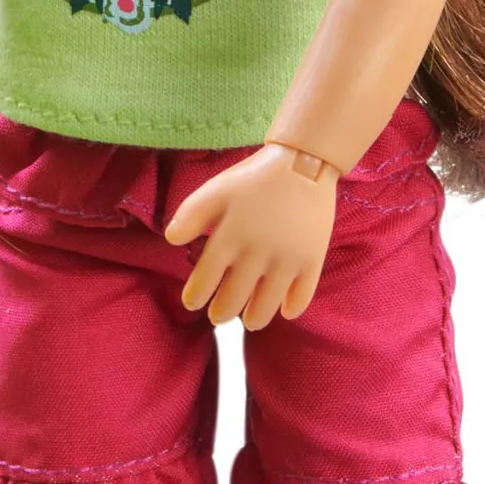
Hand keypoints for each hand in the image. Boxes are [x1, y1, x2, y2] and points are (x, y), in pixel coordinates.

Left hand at [163, 146, 337, 328]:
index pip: (205, 281)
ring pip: (266, 305)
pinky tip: (285, 310)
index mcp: (230, 238)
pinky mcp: (313, 260)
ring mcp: (287, 260)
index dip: (196, 297)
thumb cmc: (254, 179)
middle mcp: (257, 254)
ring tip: (249, 320)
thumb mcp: (215, 190)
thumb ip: (190, 215)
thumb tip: (171, 241)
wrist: (303, 163)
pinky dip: (292, 308)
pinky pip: (302, 296)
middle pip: (234, 300)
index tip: (192, 303)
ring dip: (254, 318)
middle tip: (218, 316)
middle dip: (221, 313)